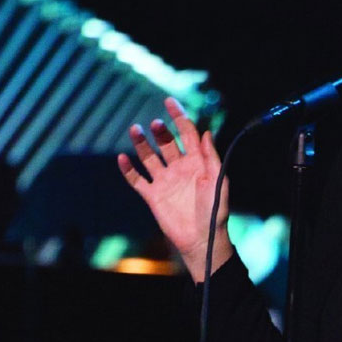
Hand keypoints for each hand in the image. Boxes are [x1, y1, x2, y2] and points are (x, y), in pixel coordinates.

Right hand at [117, 96, 232, 281]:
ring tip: (135, 130)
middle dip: (160, 131)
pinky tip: (123, 158)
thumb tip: (206, 132)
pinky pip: (137, 180)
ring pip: (148, 157)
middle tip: (155, 125)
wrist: (202, 239)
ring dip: (141, 144)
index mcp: (196, 163)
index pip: (186, 134)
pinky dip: (128, 169)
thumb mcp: (218, 181)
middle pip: (165, 143)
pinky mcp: (153, 196)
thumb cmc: (214, 211)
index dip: (179, 117)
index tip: (169, 102)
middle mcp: (179, 168)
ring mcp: (164, 181)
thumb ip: (211, 157)